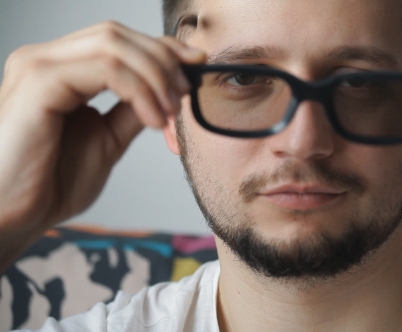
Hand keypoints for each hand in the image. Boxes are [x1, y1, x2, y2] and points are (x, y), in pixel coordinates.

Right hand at [0, 21, 204, 258]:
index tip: (195, 68)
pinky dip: (139, 90)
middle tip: (183, 96)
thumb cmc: (51, 183)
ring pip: (114, 44)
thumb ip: (131, 110)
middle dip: (163, 62)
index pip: (118, 40)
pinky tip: (151, 119)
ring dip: (155, 77)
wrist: (14, 217)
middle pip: (118, 35)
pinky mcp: (39, 83)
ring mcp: (38, 66)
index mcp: (60, 69)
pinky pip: (105, 68)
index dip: (162, 48)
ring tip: (167, 114)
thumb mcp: (107, 139)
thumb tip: (166, 91)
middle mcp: (46, 59)